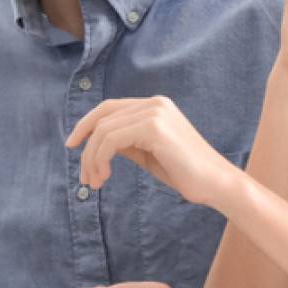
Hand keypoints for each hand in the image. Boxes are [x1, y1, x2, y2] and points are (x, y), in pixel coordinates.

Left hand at [65, 96, 241, 207]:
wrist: (215, 183)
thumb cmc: (184, 172)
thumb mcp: (147, 153)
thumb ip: (126, 142)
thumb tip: (96, 142)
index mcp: (155, 106)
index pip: (109, 108)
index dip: (86, 125)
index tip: (72, 146)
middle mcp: (154, 103)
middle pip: (103, 117)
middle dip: (86, 147)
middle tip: (84, 178)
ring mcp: (155, 112)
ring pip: (104, 130)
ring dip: (92, 159)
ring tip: (96, 183)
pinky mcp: (154, 127)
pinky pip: (112, 139)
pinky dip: (101, 158)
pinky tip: (105, 176)